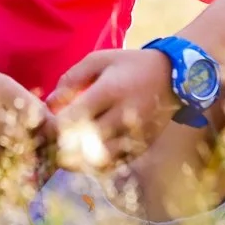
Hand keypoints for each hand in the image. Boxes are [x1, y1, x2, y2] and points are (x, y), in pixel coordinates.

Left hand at [45, 48, 176, 169]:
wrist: (175, 76)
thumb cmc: (130, 65)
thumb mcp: (100, 60)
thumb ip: (72, 78)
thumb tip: (50, 103)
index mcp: (110, 91)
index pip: (74, 117)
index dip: (54, 126)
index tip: (48, 124)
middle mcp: (124, 116)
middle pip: (85, 143)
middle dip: (63, 146)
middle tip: (54, 142)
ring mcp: (136, 134)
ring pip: (100, 159)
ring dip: (79, 159)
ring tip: (69, 152)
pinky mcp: (143, 146)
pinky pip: (116, 164)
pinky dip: (98, 164)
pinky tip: (88, 155)